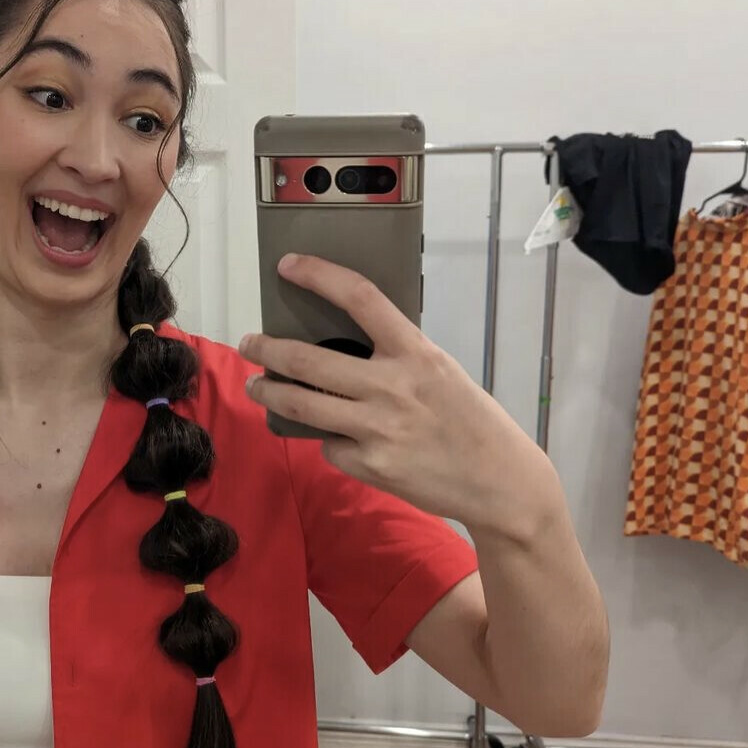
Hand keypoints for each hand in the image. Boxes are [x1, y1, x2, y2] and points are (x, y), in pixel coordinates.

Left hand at [239, 253, 549, 528]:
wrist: (498, 481)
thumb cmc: (469, 419)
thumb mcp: (439, 371)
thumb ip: (394, 357)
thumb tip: (337, 349)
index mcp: (415, 352)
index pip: (360, 298)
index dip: (319, 276)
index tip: (288, 266)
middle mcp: (391, 386)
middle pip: (307, 360)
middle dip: (266, 350)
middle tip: (249, 344)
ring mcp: (376, 429)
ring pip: (300, 405)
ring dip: (268, 393)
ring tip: (256, 386)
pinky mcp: (369, 465)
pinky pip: (329, 444)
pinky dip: (327, 438)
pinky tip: (339, 439)